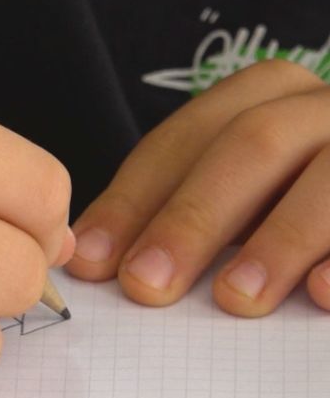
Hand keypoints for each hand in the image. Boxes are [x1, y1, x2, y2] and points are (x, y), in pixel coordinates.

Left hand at [66, 60, 329, 315]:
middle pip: (253, 146)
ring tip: (234, 299)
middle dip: (193, 218)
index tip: (93, 263)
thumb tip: (91, 262)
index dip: (133, 201)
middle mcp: (324, 107)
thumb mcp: (237, 196)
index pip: (184, 141)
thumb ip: (177, 213)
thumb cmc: (295, 204)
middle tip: (147, 286)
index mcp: (266, 98)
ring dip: (280, 240)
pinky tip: (325, 296)